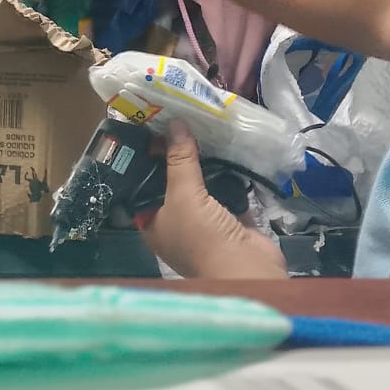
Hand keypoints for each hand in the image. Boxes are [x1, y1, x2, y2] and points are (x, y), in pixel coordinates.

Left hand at [142, 123, 287, 279]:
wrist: (247, 269)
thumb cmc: (202, 237)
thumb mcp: (183, 195)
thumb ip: (179, 160)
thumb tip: (175, 123)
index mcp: (152, 222)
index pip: (142, 185)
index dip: (146, 159)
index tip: (152, 129)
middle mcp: (176, 221)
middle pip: (173, 182)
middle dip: (177, 156)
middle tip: (179, 121)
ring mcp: (205, 221)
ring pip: (200, 184)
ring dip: (203, 161)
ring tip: (202, 127)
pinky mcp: (230, 217)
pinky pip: (226, 188)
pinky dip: (228, 172)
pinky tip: (226, 146)